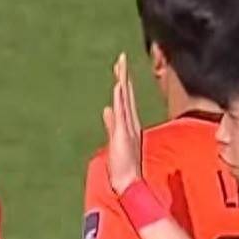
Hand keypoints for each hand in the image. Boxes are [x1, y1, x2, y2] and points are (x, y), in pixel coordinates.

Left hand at [102, 54, 144, 193]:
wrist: (128, 181)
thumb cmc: (122, 164)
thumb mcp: (115, 139)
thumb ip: (111, 123)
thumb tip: (107, 108)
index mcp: (129, 123)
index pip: (125, 98)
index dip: (123, 82)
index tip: (120, 67)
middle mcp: (131, 121)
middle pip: (126, 94)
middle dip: (123, 75)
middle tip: (120, 57)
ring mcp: (128, 126)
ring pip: (125, 100)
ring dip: (122, 82)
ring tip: (119, 65)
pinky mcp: (124, 133)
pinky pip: (123, 113)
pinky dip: (120, 100)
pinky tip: (118, 87)